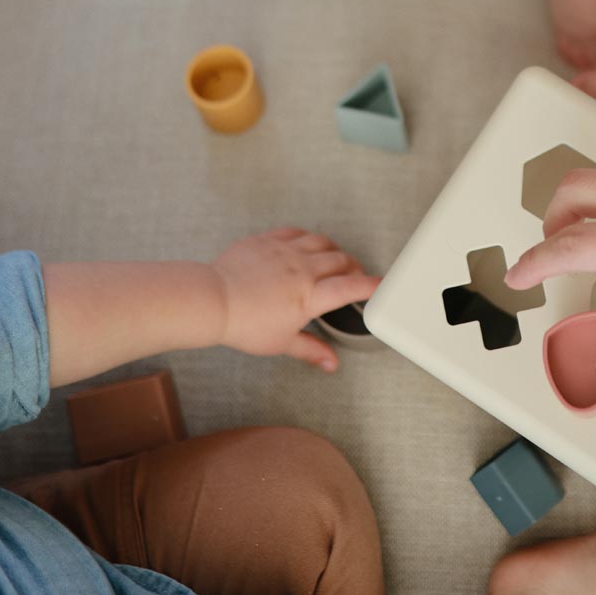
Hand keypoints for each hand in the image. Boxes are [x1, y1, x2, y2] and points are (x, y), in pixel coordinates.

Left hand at [210, 229, 378, 370]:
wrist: (213, 300)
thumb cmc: (245, 325)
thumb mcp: (281, 343)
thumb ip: (311, 349)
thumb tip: (331, 363)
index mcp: (310, 296)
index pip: (350, 287)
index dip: (370, 286)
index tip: (382, 285)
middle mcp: (303, 269)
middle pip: (341, 260)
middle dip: (353, 268)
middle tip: (354, 277)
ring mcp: (286, 251)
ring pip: (322, 242)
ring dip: (333, 250)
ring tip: (333, 260)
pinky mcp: (268, 240)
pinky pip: (296, 232)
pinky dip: (307, 238)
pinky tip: (304, 245)